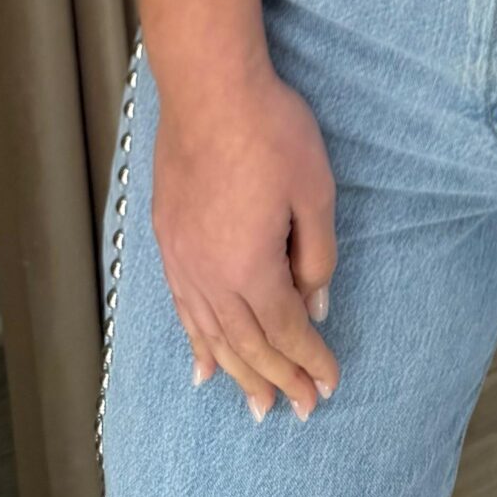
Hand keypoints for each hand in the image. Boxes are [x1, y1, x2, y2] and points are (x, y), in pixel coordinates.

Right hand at [152, 57, 340, 421]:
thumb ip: (317, 254)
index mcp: (251, 266)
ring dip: (238, 374)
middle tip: (300, 410)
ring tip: (257, 405)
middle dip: (278, 379)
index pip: (286, 329)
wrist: (208, 87)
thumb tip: (317, 304)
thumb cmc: (269, 129)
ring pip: (212, 336)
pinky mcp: (168, 241)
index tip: (328, 385)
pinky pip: (183, 310)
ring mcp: (183, 261)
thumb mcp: (315, 190)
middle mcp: (210, 276)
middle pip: (248, 344)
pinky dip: (196, 344)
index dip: (309, 360)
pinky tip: (204, 368)